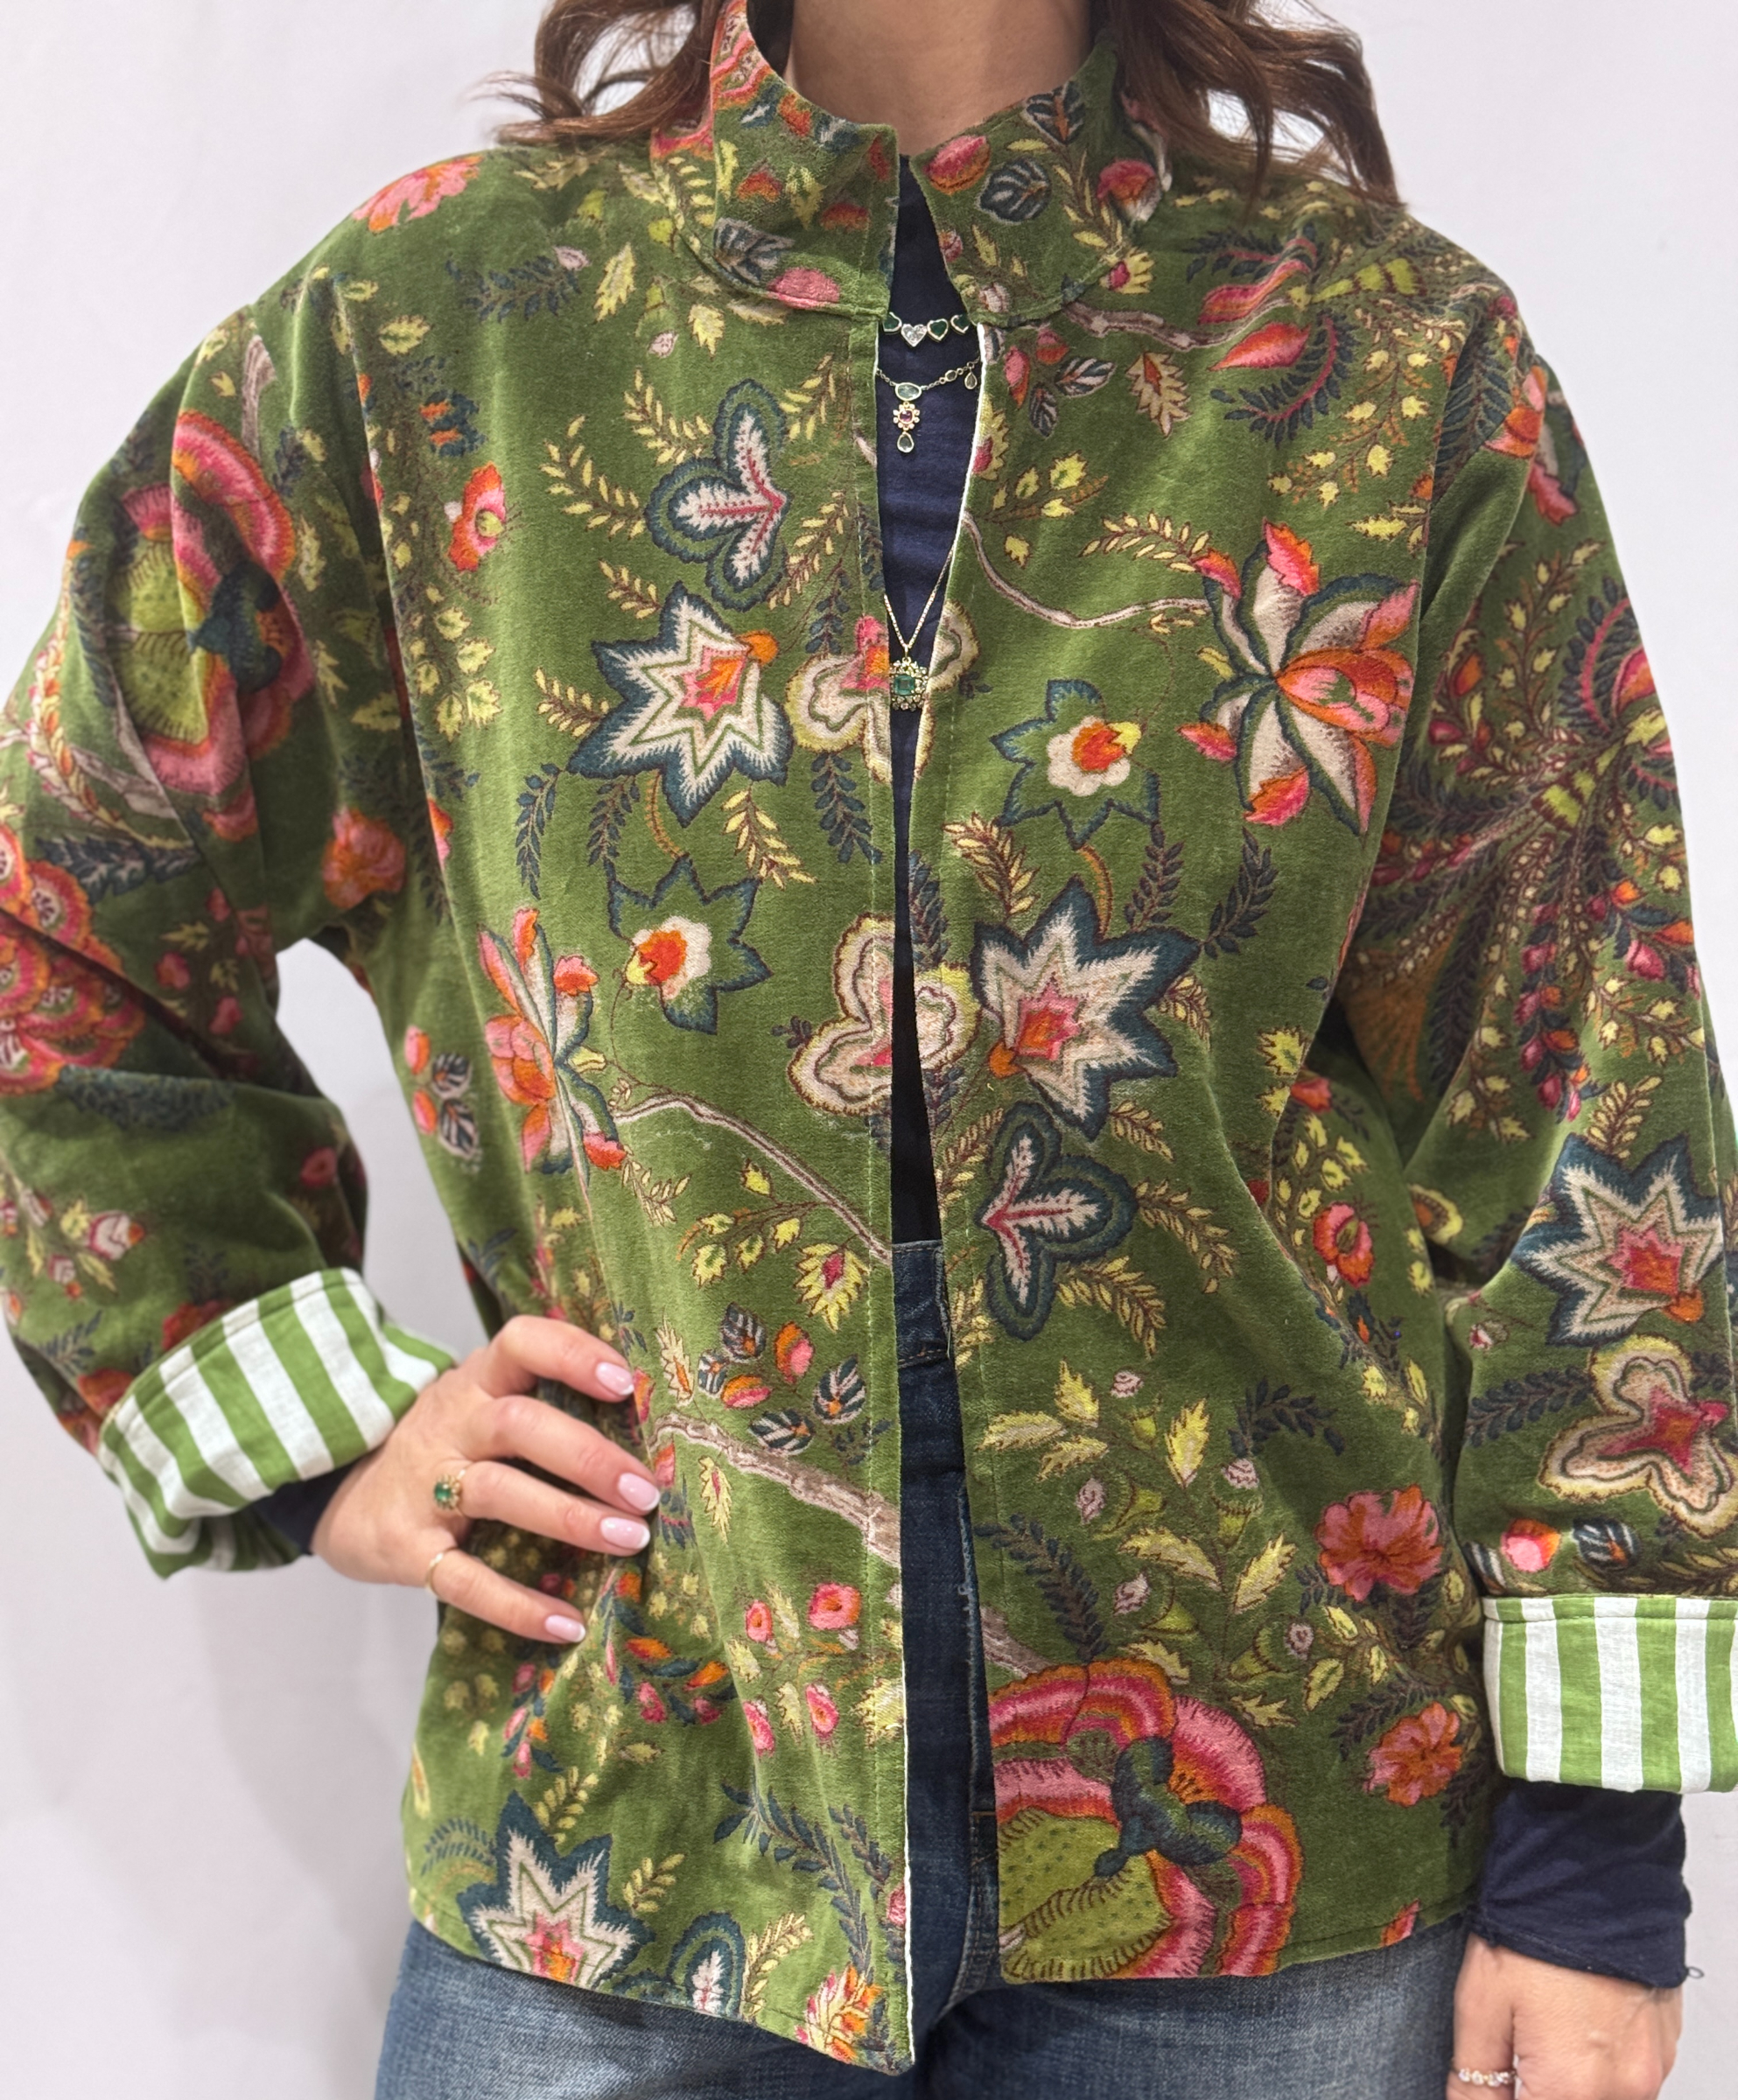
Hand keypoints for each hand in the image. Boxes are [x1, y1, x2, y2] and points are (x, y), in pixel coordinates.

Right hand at [311, 1314, 660, 1644]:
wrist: (341, 1493)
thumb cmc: (447, 1446)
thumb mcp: (482, 1406)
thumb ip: (545, 1406)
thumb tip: (651, 1425)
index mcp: (477, 1382)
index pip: (520, 1344)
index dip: (571, 1354)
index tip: (623, 1381)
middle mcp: (450, 1425)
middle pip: (517, 1424)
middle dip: (587, 1456)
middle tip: (645, 1492)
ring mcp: (424, 1486)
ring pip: (497, 1491)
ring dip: (568, 1517)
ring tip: (629, 1540)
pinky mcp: (407, 1549)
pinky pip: (463, 1578)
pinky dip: (517, 1604)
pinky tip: (568, 1624)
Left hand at [1450, 1933, 1681, 2099]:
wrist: (1593, 1870)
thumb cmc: (1533, 1928)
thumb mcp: (1480, 2003)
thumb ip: (1475, 2076)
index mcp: (1570, 2088)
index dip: (1502, 2099)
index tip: (1493, 2079)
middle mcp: (1622, 2090)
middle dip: (1536, 2087)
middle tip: (1517, 2051)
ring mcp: (1650, 2068)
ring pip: (1603, 2097)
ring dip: (1571, 2081)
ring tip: (1546, 2028)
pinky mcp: (1665, 2043)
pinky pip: (1631, 2076)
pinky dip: (1601, 2064)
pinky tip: (1577, 2021)